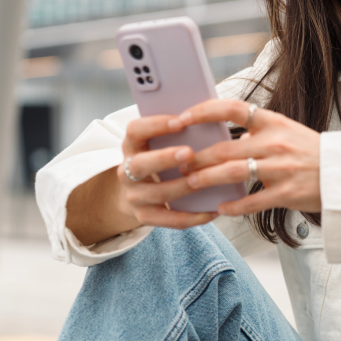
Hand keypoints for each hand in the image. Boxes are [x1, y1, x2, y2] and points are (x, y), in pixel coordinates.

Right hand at [116, 115, 218, 229]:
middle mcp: (127, 171)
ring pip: (158, 193)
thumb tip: (213, 120)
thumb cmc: (160, 159)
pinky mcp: (145, 216)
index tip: (180, 121)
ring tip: (207, 181)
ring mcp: (134, 196)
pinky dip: (192, 216)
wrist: (139, 192)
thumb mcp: (159, 143)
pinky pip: (169, 220)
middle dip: (165, 158)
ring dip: (183, 187)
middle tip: (189, 152)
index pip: (135, 130)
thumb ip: (178, 134)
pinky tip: (213, 212)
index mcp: (132, 146)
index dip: (156, 125)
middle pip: (140, 165)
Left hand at [170, 100, 321, 216]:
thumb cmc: (313, 153)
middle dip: (196, 157)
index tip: (182, 118)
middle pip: (225, 148)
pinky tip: (221, 209)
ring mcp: (282, 169)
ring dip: (207, 179)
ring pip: (233, 173)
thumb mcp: (287, 132)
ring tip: (191, 184)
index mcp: (274, 123)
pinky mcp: (287, 193)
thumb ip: (258, 132)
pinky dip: (234, 207)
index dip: (203, 111)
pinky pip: (253, 202)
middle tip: (178, 163)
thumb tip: (228, 136)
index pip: (233, 108)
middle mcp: (276, 143)